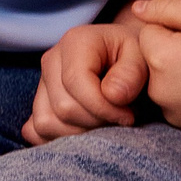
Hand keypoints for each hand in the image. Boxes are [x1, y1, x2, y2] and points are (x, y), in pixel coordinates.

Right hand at [23, 22, 146, 144]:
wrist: (125, 59)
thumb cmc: (136, 58)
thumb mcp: (144, 57)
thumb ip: (131, 73)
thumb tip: (111, 95)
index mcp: (75, 42)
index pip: (76, 83)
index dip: (103, 108)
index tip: (128, 116)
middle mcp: (51, 60)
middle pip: (63, 108)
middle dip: (96, 122)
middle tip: (120, 119)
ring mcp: (41, 83)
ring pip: (47, 122)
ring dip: (80, 133)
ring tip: (104, 123)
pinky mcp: (38, 103)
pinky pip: (35, 130)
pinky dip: (58, 138)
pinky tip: (83, 131)